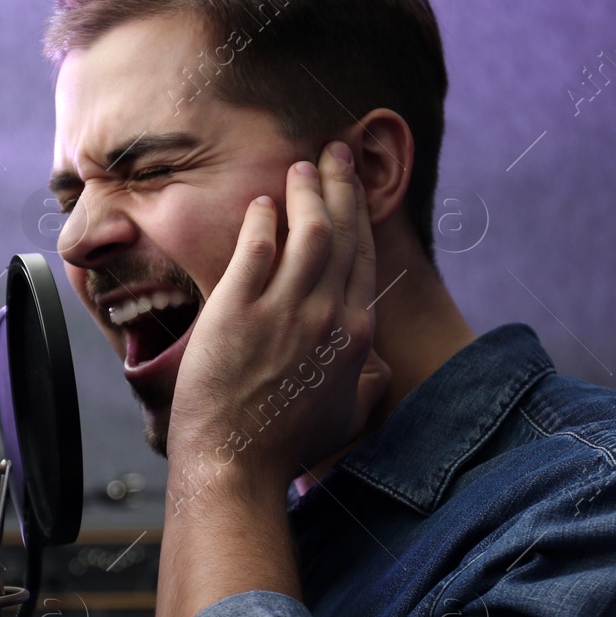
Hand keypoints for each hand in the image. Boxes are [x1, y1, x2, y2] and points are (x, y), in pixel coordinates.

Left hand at [167, 140, 385, 492]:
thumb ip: (365, 386)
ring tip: (300, 167)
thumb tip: (377, 371)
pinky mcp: (239, 311)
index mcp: (354, 336)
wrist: (237, 464)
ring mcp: (284, 311)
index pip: (363, 258)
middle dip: (340, 186)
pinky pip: (257, 250)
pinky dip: (264, 221)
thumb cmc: (287, 448)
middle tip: (333, 152)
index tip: (353, 186)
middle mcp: (327, 316)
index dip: (360, 214)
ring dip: (307, 193)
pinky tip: (262, 204)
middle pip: (342, 234)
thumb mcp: (344, 419)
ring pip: (309, 232)